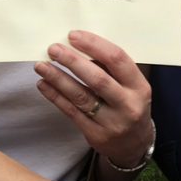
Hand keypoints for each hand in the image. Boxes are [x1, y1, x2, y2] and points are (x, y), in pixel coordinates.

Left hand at [35, 30, 151, 167]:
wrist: (134, 145)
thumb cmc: (129, 104)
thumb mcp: (131, 86)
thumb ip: (111, 69)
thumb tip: (79, 48)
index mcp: (139, 86)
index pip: (117, 60)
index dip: (94, 46)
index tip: (73, 36)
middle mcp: (128, 104)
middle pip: (98, 79)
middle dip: (73, 61)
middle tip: (53, 49)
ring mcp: (111, 122)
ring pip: (81, 97)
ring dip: (58, 79)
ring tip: (41, 66)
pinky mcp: (95, 135)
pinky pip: (71, 112)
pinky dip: (55, 96)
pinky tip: (43, 84)